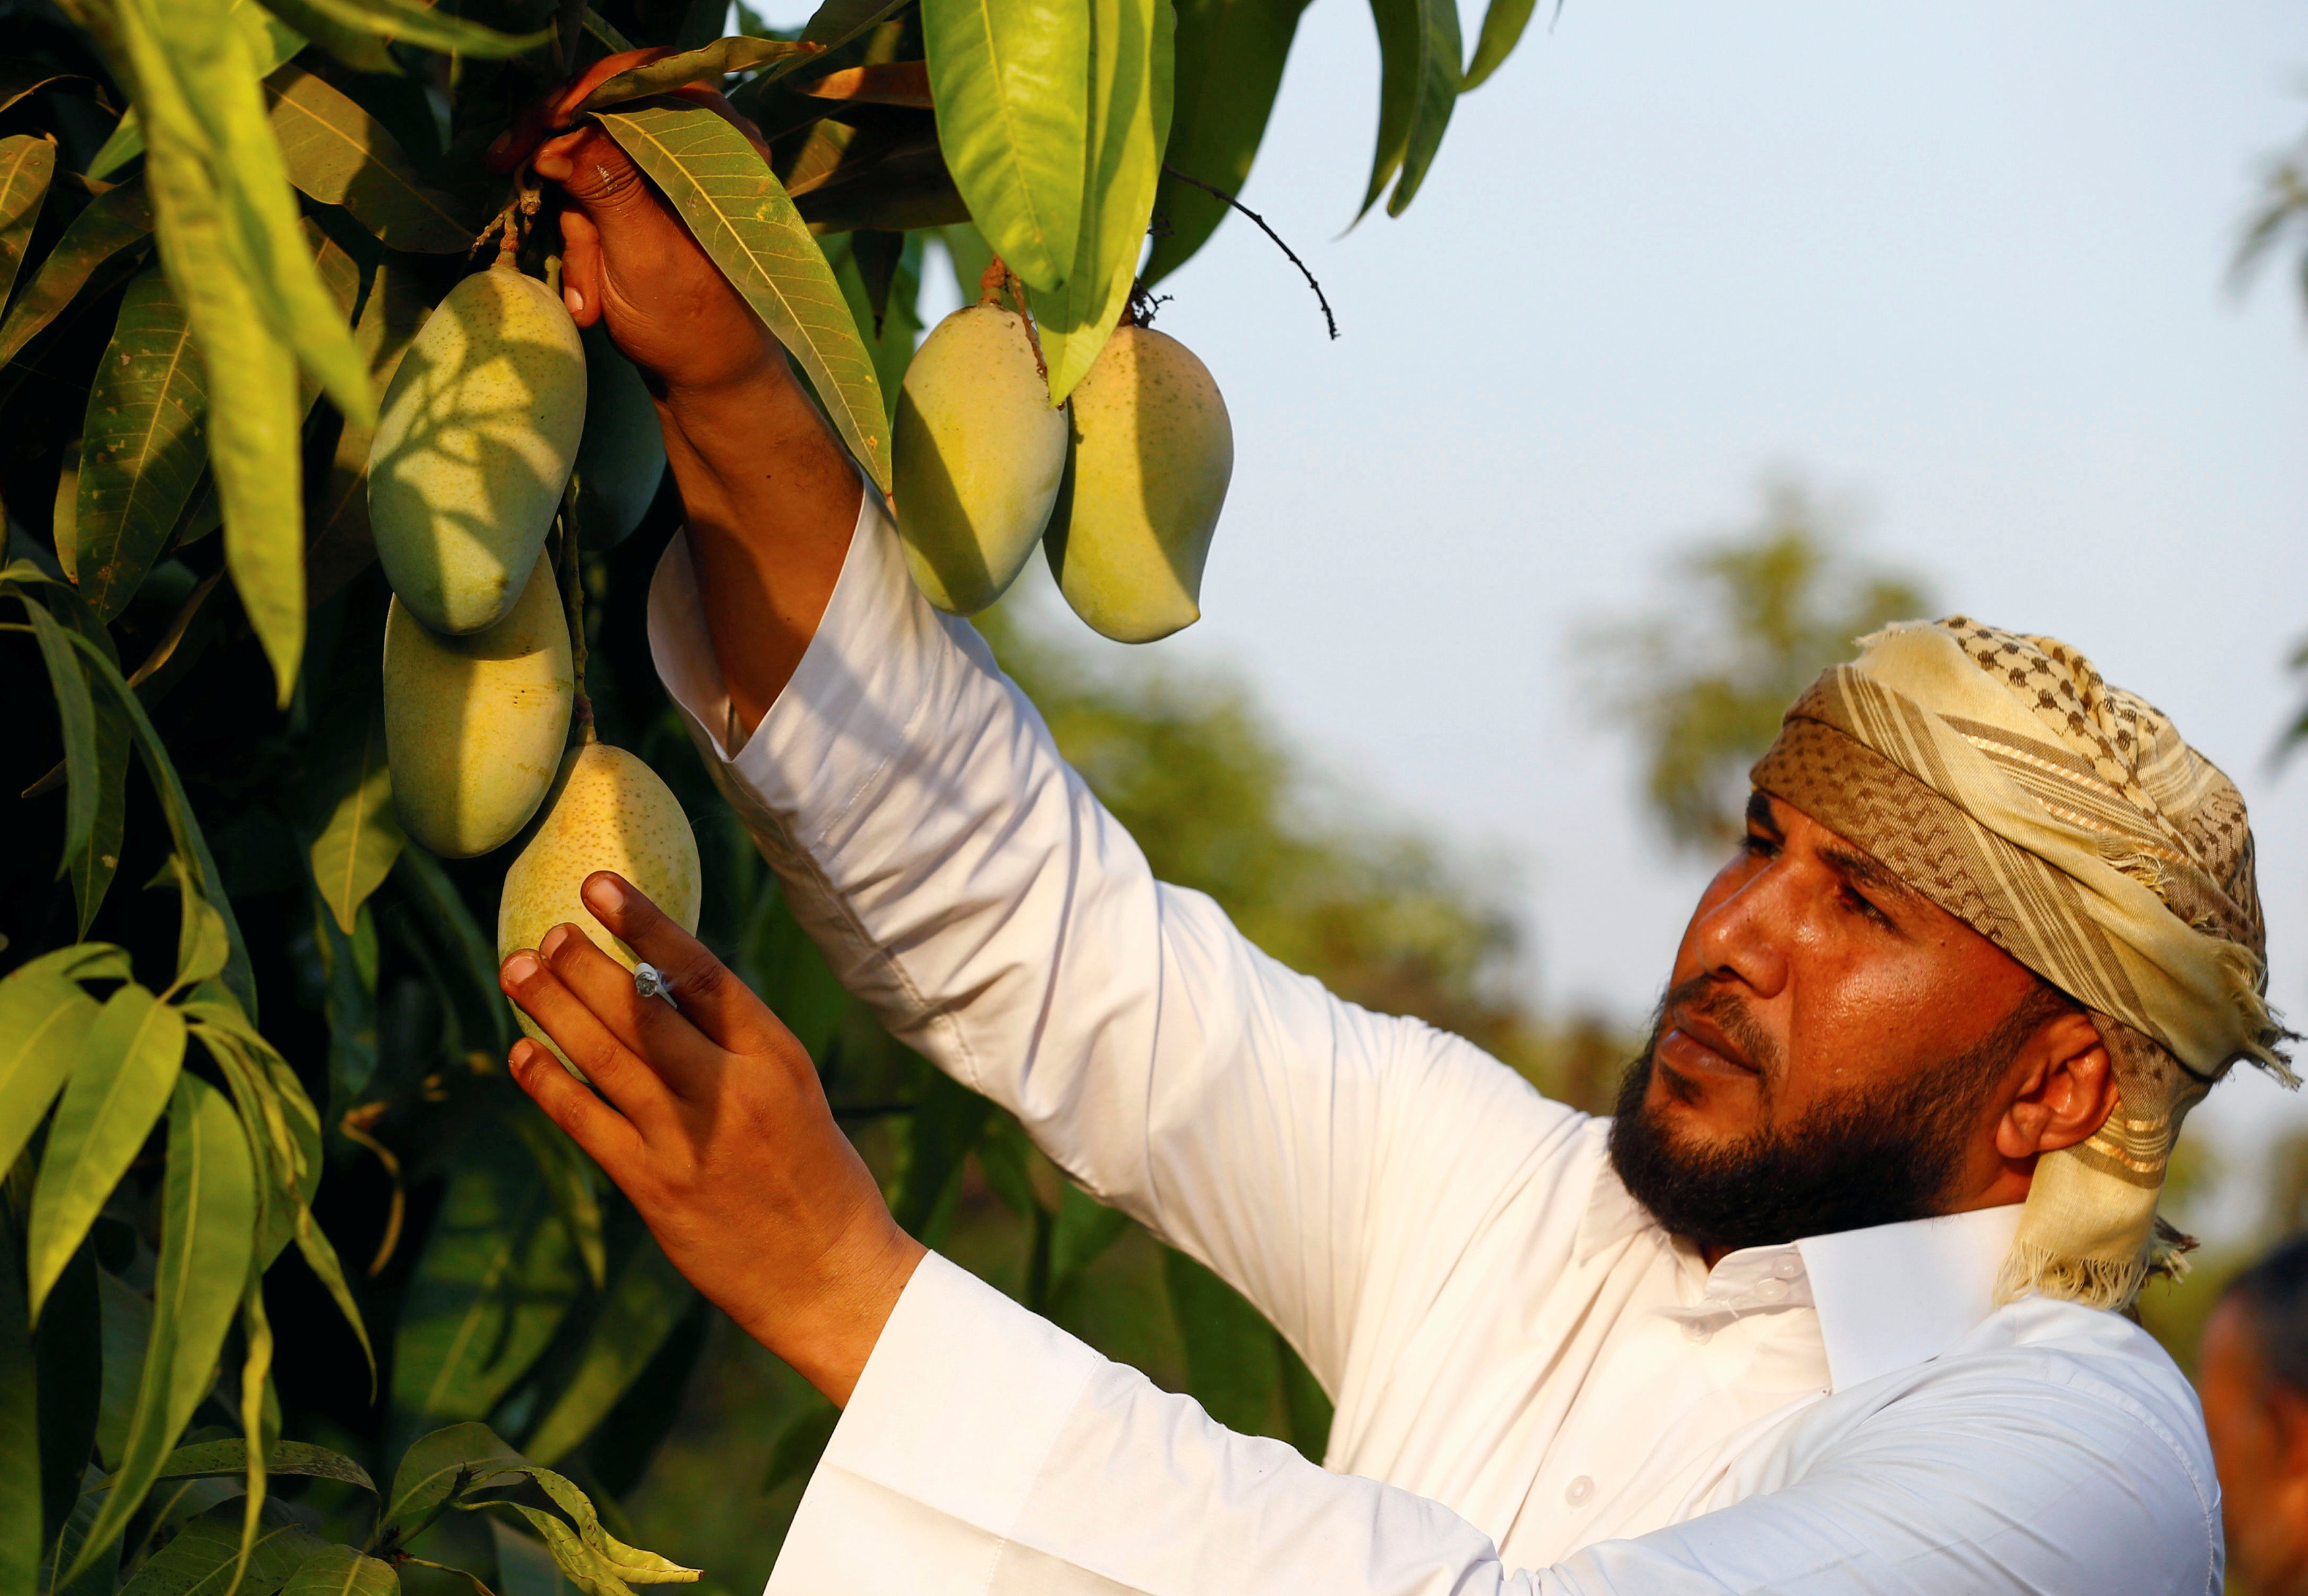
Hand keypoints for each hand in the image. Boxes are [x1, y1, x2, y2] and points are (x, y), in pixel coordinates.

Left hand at [498, 871, 924, 1405]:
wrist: (833, 1277)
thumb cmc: (817, 1176)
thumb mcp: (794, 1091)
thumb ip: (733, 1045)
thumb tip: (656, 987)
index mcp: (776, 1057)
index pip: (701, 974)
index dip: (645, 925)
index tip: (600, 887)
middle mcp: (733, 1092)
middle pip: (643, 1010)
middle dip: (584, 965)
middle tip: (543, 934)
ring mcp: (690, 1142)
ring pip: (607, 1059)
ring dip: (554, 1010)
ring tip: (516, 971)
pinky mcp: (657, 1190)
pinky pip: (589, 1124)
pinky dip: (549, 1085)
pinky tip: (521, 1052)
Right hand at [504, 52, 783, 394]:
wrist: (710, 381)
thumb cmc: (692, 324)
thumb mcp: (644, 255)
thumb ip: (607, 187)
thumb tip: (560, 136)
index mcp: (719, 150)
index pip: (645, 80)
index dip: (586, 92)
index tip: (540, 124)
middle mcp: (698, 149)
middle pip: (605, 110)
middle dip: (561, 161)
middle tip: (505, 168)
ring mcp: (665, 174)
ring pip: (587, 157)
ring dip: (575, 226)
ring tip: (590, 296)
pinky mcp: (641, 198)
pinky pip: (588, 193)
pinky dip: (581, 242)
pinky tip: (591, 299)